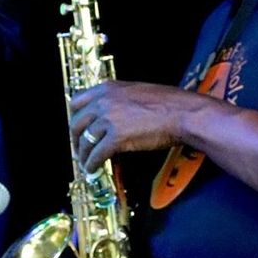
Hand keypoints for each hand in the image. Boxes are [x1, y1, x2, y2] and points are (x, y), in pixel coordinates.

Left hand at [68, 81, 220, 173]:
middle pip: (76, 122)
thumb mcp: (136, 92)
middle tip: (79, 149)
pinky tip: (94, 169)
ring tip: (86, 163)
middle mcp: (103, 101)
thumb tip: (110, 115)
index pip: (77, 101)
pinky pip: (97, 155)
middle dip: (75, 139)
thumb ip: (118, 100)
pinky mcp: (116, 138)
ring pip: (85, 141)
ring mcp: (108, 119)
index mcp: (108, 88)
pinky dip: (92, 164)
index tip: (77, 128)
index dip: (75, 117)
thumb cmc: (167, 103)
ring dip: (84, 155)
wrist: (182, 113)